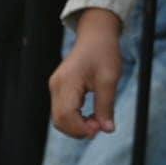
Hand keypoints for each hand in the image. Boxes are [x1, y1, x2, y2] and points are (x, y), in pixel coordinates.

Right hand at [48, 9, 121, 138]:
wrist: (97, 35)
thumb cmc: (104, 52)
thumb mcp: (110, 79)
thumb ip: (106, 106)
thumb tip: (107, 129)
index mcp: (66, 82)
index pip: (65, 116)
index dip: (81, 128)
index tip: (100, 128)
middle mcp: (56, 86)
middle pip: (59, 120)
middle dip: (78, 130)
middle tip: (100, 127)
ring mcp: (55, 87)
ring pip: (59, 118)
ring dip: (76, 126)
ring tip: (96, 121)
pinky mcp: (59, 88)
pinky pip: (62, 111)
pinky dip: (74, 119)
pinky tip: (90, 116)